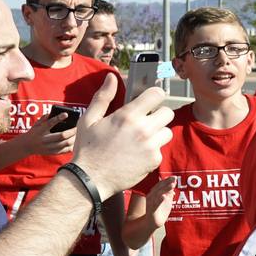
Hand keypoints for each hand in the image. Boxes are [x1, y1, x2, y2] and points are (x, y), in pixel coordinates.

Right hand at [19, 111, 76, 156]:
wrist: (26, 146)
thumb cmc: (34, 133)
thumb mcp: (36, 124)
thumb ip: (44, 118)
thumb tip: (54, 113)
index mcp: (40, 131)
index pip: (50, 123)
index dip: (58, 118)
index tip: (66, 114)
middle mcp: (44, 139)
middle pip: (62, 136)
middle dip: (72, 131)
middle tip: (77, 127)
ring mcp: (48, 147)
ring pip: (65, 144)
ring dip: (73, 138)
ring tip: (77, 134)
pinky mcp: (51, 153)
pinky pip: (64, 150)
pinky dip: (71, 146)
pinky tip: (74, 142)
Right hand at [71, 80, 173, 196]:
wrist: (91, 178)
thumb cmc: (88, 148)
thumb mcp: (89, 119)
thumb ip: (103, 97)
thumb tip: (111, 77)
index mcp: (127, 115)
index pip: (157, 94)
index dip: (154, 95)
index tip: (148, 101)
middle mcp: (143, 129)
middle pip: (168, 112)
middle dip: (158, 115)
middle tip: (144, 121)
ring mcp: (151, 146)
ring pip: (167, 132)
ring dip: (157, 133)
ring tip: (140, 140)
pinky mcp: (154, 160)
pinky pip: (160, 150)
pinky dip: (151, 151)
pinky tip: (136, 155)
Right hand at [144, 175, 178, 227]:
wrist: (152, 222)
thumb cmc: (160, 210)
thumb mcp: (166, 200)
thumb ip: (168, 192)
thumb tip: (173, 183)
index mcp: (154, 193)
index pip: (160, 185)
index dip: (167, 180)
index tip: (174, 177)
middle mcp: (151, 196)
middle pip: (159, 187)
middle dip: (166, 183)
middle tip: (174, 178)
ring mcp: (150, 203)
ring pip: (158, 194)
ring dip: (165, 189)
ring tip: (172, 185)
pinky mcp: (151, 210)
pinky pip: (155, 204)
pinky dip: (159, 200)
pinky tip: (163, 196)